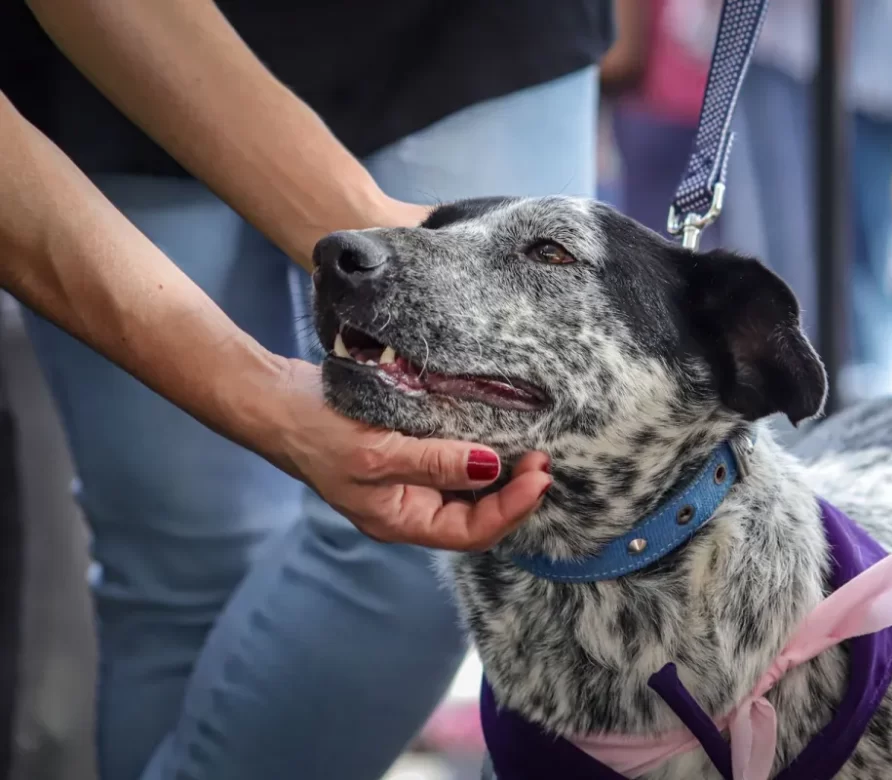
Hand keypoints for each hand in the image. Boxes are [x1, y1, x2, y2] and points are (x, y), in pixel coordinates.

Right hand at [267, 358, 551, 549]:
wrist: (272, 399)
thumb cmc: (316, 431)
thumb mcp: (377, 453)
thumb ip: (434, 462)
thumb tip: (490, 467)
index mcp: (400, 520)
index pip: (472, 531)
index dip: (512, 509)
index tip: (541, 476)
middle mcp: (408, 506)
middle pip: (475, 514)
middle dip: (514, 491)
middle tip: (543, 457)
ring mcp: (406, 478)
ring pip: (467, 486)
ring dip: (501, 470)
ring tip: (529, 444)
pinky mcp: (404, 448)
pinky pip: (451, 457)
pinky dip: (477, 446)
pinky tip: (494, 426)